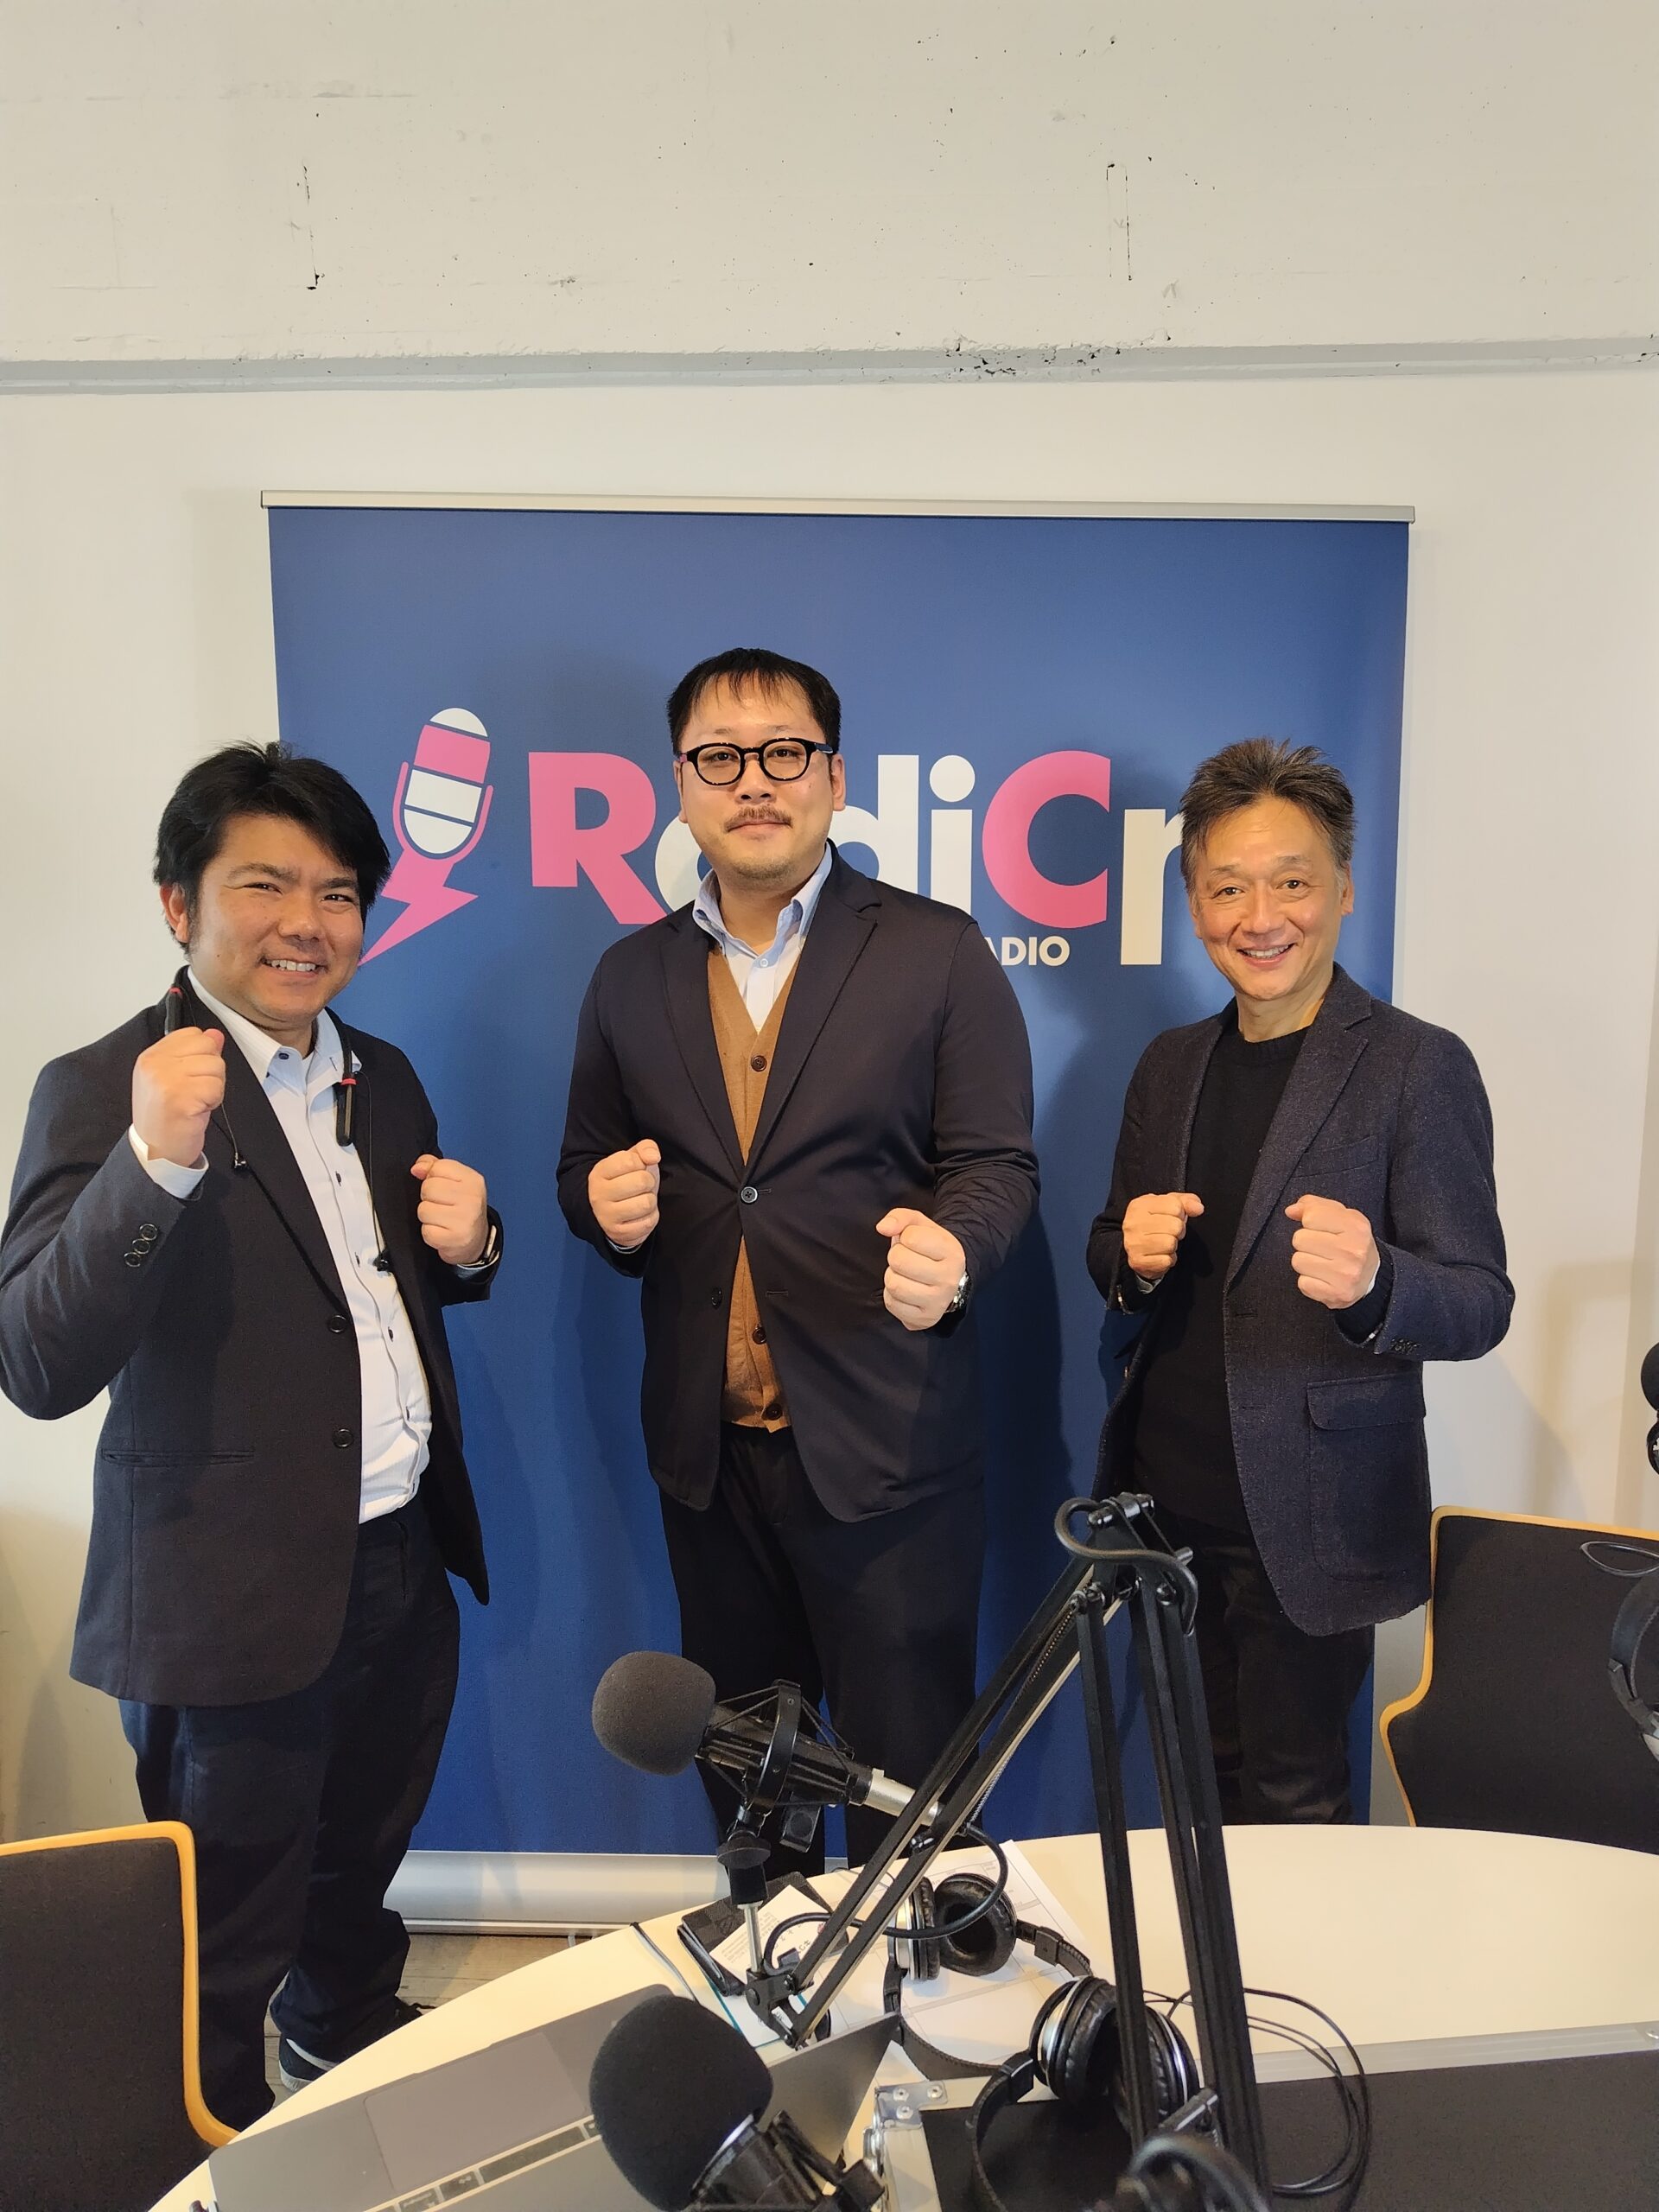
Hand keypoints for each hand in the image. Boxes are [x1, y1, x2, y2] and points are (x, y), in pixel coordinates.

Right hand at [131, 1026, 225, 1167]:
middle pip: (208, 1046)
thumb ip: (195, 1054)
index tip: (190, 1076)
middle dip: (210, 1071)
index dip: (202, 1055)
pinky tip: (198, 1110)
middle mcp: (155, 1064)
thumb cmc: (167, 1117)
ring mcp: (166, 1079)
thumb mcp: (177, 1079)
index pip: (192, 1033)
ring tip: (195, 1102)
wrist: (157, 1152)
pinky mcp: (181, 1096)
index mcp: (152, 1056)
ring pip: (216, 1065)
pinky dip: (214, 1100)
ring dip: (213, 1087)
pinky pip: (216, 1086)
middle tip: (195, 1092)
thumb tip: (216, 1034)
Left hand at [411, 1154, 489, 1264]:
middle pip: (428, 1188)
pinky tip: (442, 1232)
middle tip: (441, 1206)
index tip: (443, 1188)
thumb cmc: (462, 1208)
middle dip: (428, 1198)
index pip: (437, 1168)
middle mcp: (472, 1198)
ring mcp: (465, 1219)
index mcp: (473, 1180)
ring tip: (441, 1220)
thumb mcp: (454, 1181)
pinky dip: (430, 1233)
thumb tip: (417, 1168)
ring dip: (427, 1217)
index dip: (432, 1178)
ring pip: (424, 1210)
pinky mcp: (456, 1238)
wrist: (476, 1239)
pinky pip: (426, 1231)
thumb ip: (434, 1167)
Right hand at [588, 1139, 660, 1248]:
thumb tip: (654, 1156)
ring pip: (646, 1203)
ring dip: (650, 1201)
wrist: (612, 1215)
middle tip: (641, 1187)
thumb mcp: (632, 1160)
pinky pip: (648, 1222)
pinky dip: (650, 1217)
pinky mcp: (618, 1233)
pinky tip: (640, 1215)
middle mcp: (598, 1195)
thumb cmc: (626, 1181)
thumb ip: (645, 1149)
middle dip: (648, 1182)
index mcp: (599, 1173)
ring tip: (641, 1200)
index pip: (630, 1160)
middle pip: (641, 1181)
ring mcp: (606, 1216)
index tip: (636, 1169)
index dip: (641, 1163)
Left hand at [875, 1208, 966, 1331]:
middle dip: (895, 1256)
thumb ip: (900, 1217)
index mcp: (951, 1252)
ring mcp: (938, 1302)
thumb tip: (882, 1227)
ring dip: (892, 1276)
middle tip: (906, 1259)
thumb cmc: (930, 1249)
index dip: (905, 1237)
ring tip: (905, 1274)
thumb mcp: (920, 1226)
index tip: (914, 1243)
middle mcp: (949, 1279)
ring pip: (894, 1284)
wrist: (948, 1280)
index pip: (911, 1237)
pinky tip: (905, 1290)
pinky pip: (892, 1304)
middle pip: (899, 1261)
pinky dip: (892, 1295)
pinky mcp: (925, 1319)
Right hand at [1121, 1191, 1203, 1281]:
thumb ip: (1186, 1201)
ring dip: (1172, 1246)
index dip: (1180, 1214)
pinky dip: (1168, 1260)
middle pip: (1175, 1226)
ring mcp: (1133, 1243)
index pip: (1175, 1206)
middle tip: (1169, 1233)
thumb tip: (1198, 1208)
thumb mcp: (1169, 1205)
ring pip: (1170, 1244)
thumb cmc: (1155, 1223)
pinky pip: (1166, 1260)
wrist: (1138, 1248)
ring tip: (1163, 1243)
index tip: (1171, 1218)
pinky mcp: (1137, 1261)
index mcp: (1140, 1205)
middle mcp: (1133, 1223)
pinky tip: (1160, 1255)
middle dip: (1178, 1231)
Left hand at [1285, 1193, 1380, 1309]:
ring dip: (1305, 1262)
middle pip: (1300, 1239)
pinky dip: (1309, 1281)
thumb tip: (1291, 1211)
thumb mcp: (1341, 1217)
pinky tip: (1323, 1278)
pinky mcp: (1337, 1294)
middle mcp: (1353, 1250)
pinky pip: (1303, 1283)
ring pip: (1298, 1261)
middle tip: (1322, 1248)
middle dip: (1306, 1243)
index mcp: (1356, 1226)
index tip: (1320, 1229)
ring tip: (1323, 1263)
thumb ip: (1314, 1206)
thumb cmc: (1351, 1243)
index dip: (1310, 1222)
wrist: (1371, 1277)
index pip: (1311, 1216)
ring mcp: (1346, 1274)